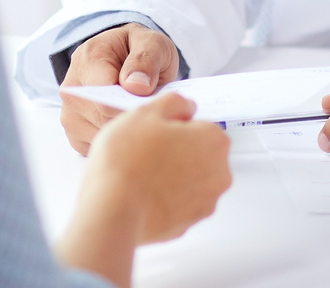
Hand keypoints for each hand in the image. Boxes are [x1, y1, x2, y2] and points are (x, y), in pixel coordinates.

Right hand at [55, 93, 231, 287]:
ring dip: (172, 176)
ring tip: (141, 175)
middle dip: (178, 152)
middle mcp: (218, 174)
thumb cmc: (126, 162)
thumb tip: (184, 107)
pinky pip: (178, 205)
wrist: (111, 211)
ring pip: (190, 181)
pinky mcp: (187, 225)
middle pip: (199, 154)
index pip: (201, 125)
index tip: (156, 132)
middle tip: (146, 152)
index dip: (174, 126)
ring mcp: (204, 203)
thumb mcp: (146, 113)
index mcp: (214, 141)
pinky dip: (165, 200)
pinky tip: (143, 195)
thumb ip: (174, 103)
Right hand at [58, 24, 182, 155]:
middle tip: (155, 111)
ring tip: (144, 117)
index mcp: (87, 59)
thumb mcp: (152, 43)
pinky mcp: (75, 134)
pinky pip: (99, 149)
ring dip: (127, 134)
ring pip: (102, 138)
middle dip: (133, 120)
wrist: (126, 57)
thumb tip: (137, 86)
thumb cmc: (138, 50)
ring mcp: (70, 114)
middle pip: (104, 121)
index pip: (106, 100)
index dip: (133, 107)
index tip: (154, 106)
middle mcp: (71, 89)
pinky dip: (118, 144)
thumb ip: (146, 60)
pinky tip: (131, 129)